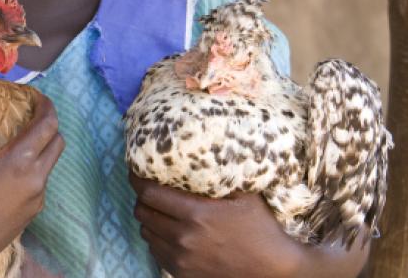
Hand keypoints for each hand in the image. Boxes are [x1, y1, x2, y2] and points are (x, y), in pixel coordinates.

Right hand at [0, 80, 64, 277]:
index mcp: (22, 161)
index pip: (48, 124)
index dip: (46, 106)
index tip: (36, 96)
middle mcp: (37, 180)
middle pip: (57, 143)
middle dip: (48, 126)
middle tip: (29, 116)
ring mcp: (36, 200)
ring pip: (49, 165)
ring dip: (40, 149)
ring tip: (15, 143)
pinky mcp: (31, 216)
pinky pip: (40, 184)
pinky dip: (33, 170)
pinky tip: (9, 172)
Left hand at [129, 172, 301, 277]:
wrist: (274, 270)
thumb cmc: (261, 227)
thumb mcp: (244, 194)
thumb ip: (220, 174)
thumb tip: (201, 146)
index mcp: (197, 214)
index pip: (149, 193)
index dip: (136, 179)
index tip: (135, 170)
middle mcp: (184, 237)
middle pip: (143, 212)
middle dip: (141, 197)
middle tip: (146, 187)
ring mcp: (182, 258)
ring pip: (146, 232)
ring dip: (148, 217)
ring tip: (158, 208)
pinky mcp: (183, 273)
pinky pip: (155, 251)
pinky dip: (156, 238)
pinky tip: (167, 229)